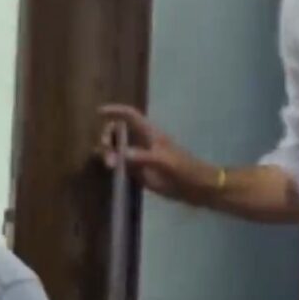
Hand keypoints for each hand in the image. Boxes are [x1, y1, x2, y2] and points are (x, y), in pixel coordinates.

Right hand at [97, 104, 220, 203]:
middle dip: (108, 138)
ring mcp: (140, 158)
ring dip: (108, 153)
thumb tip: (120, 154)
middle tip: (108, 155)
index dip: (115, 111)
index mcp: (150, 134)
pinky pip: (120, 165)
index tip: (99, 112)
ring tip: (110, 166)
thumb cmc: (186, 170)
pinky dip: (111, 165)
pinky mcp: (140, 173)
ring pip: (117, 149)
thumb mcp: (166, 162)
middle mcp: (142, 143)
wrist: (199, 188)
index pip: (130, 116)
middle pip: (118, 132)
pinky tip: (108, 170)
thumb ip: (143, 157)